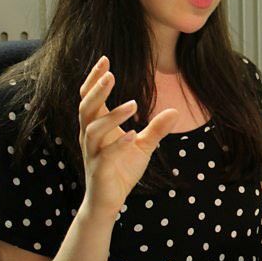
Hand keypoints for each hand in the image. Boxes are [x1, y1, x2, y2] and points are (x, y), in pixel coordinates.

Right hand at [78, 56, 178, 218]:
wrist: (108, 201)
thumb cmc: (121, 169)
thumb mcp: (143, 146)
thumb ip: (157, 128)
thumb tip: (175, 111)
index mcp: (96, 126)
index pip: (89, 97)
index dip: (94, 78)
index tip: (104, 59)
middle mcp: (90, 136)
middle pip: (86, 108)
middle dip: (97, 90)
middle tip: (110, 74)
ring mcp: (93, 153)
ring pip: (94, 129)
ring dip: (113, 115)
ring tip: (133, 104)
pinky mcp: (99, 170)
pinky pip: (106, 154)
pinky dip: (118, 144)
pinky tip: (132, 135)